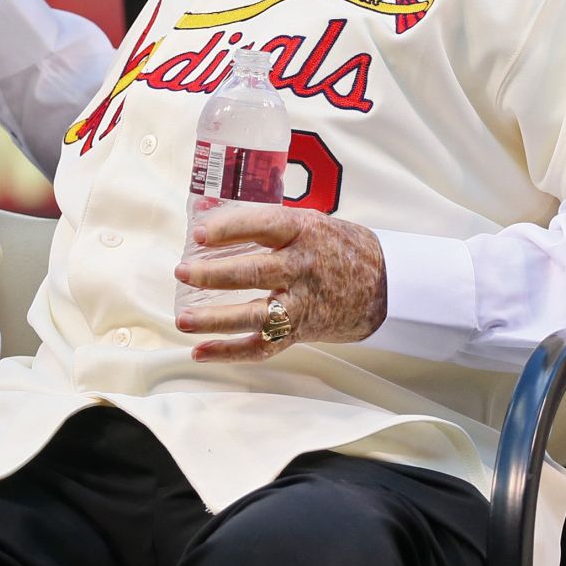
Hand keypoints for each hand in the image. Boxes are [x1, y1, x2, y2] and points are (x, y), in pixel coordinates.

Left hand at [172, 204, 387, 362]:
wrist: (383, 285)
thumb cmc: (335, 246)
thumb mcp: (307, 222)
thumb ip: (262, 221)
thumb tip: (206, 212)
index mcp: (303, 232)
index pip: (263, 226)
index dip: (229, 230)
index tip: (199, 234)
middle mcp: (301, 268)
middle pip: (254, 273)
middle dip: (214, 275)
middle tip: (182, 272)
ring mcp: (301, 303)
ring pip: (255, 315)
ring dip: (216, 320)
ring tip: (183, 320)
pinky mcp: (299, 331)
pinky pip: (263, 346)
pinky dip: (230, 352)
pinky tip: (200, 352)